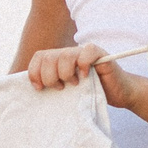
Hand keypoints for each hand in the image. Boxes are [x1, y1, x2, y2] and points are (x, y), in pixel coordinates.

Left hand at [27, 43, 147, 121]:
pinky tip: (86, 76)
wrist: (118, 94)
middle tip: (61, 88)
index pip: (38, 57)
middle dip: (49, 76)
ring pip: (65, 55)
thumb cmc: (90, 95)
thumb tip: (29, 91)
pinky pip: (86, 52)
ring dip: (65, 73)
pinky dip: (83, 64)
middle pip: (48, 56)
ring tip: (74, 84)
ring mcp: (84, 53)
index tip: (39, 88)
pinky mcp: (100, 54)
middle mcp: (70, 54)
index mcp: (58, 61)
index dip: (34, 72)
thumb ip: (50, 86)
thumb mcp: (66, 92)